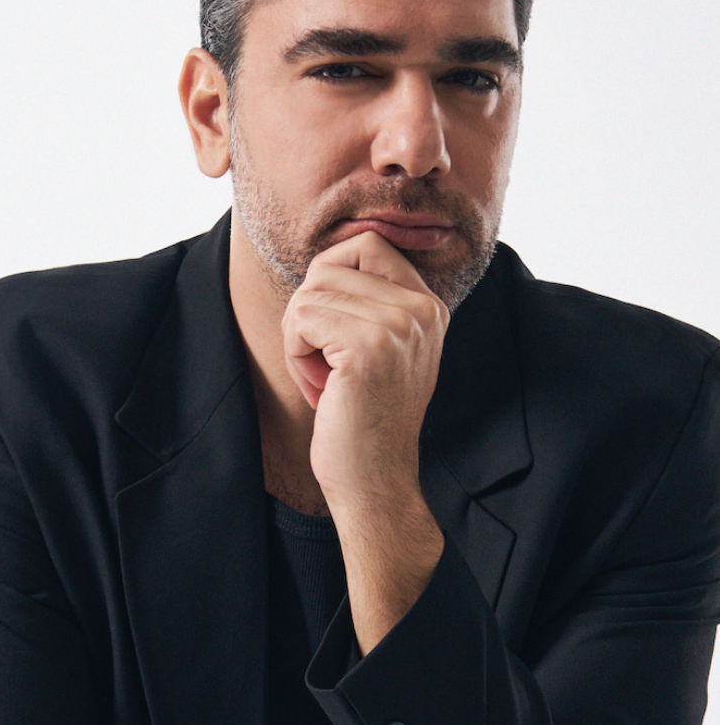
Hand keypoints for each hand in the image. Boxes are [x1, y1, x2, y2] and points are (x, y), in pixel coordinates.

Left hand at [281, 231, 448, 515]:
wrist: (375, 481)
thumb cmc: (363, 419)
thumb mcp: (379, 350)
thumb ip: (368, 302)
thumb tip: (327, 257)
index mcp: (428, 306)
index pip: (367, 243)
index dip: (330, 278)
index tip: (331, 331)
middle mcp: (421, 309)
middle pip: (332, 264)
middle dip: (310, 310)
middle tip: (322, 359)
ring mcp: (399, 326)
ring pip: (311, 292)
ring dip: (299, 337)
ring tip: (323, 379)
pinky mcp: (369, 347)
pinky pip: (302, 318)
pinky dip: (295, 353)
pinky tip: (319, 388)